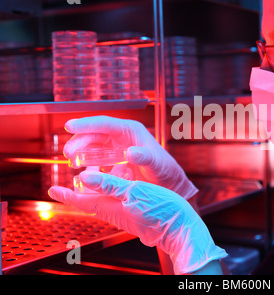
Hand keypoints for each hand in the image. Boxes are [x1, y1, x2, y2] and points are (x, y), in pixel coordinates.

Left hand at [48, 171, 226, 274]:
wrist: (181, 230)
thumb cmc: (160, 212)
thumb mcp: (134, 192)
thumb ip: (110, 185)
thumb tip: (84, 178)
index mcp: (111, 206)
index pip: (82, 200)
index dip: (66, 195)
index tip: (53, 190)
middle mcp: (116, 212)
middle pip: (92, 200)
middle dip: (82, 189)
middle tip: (74, 178)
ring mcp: (127, 214)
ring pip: (106, 199)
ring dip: (99, 187)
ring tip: (97, 175)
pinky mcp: (138, 214)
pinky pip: (120, 201)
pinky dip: (115, 189)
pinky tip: (123, 182)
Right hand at [63, 115, 197, 199]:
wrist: (170, 185)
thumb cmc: (166, 170)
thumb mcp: (156, 163)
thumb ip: (145, 157)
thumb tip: (130, 152)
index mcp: (131, 130)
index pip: (104, 123)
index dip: (86, 124)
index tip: (69, 125)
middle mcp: (122, 136)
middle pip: (95, 134)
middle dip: (79, 141)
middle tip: (68, 154)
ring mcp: (117, 148)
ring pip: (93, 146)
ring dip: (81, 152)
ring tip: (72, 163)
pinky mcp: (114, 161)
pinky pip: (97, 159)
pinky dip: (88, 164)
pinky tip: (81, 171)